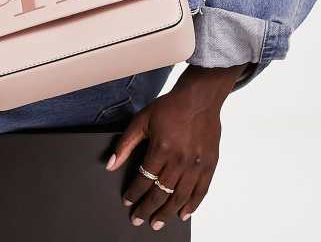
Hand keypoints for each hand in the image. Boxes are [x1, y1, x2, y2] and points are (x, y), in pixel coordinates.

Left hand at [105, 63, 250, 230]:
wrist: (199, 97)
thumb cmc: (171, 106)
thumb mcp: (142, 120)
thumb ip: (125, 144)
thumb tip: (111, 164)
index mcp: (161, 148)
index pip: (144, 179)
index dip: (134, 193)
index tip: (128, 201)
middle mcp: (180, 160)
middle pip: (160, 193)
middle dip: (147, 208)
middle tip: (138, 218)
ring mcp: (196, 164)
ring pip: (179, 197)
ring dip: (167, 212)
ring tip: (157, 222)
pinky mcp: (210, 164)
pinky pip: (201, 191)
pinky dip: (192, 206)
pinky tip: (183, 214)